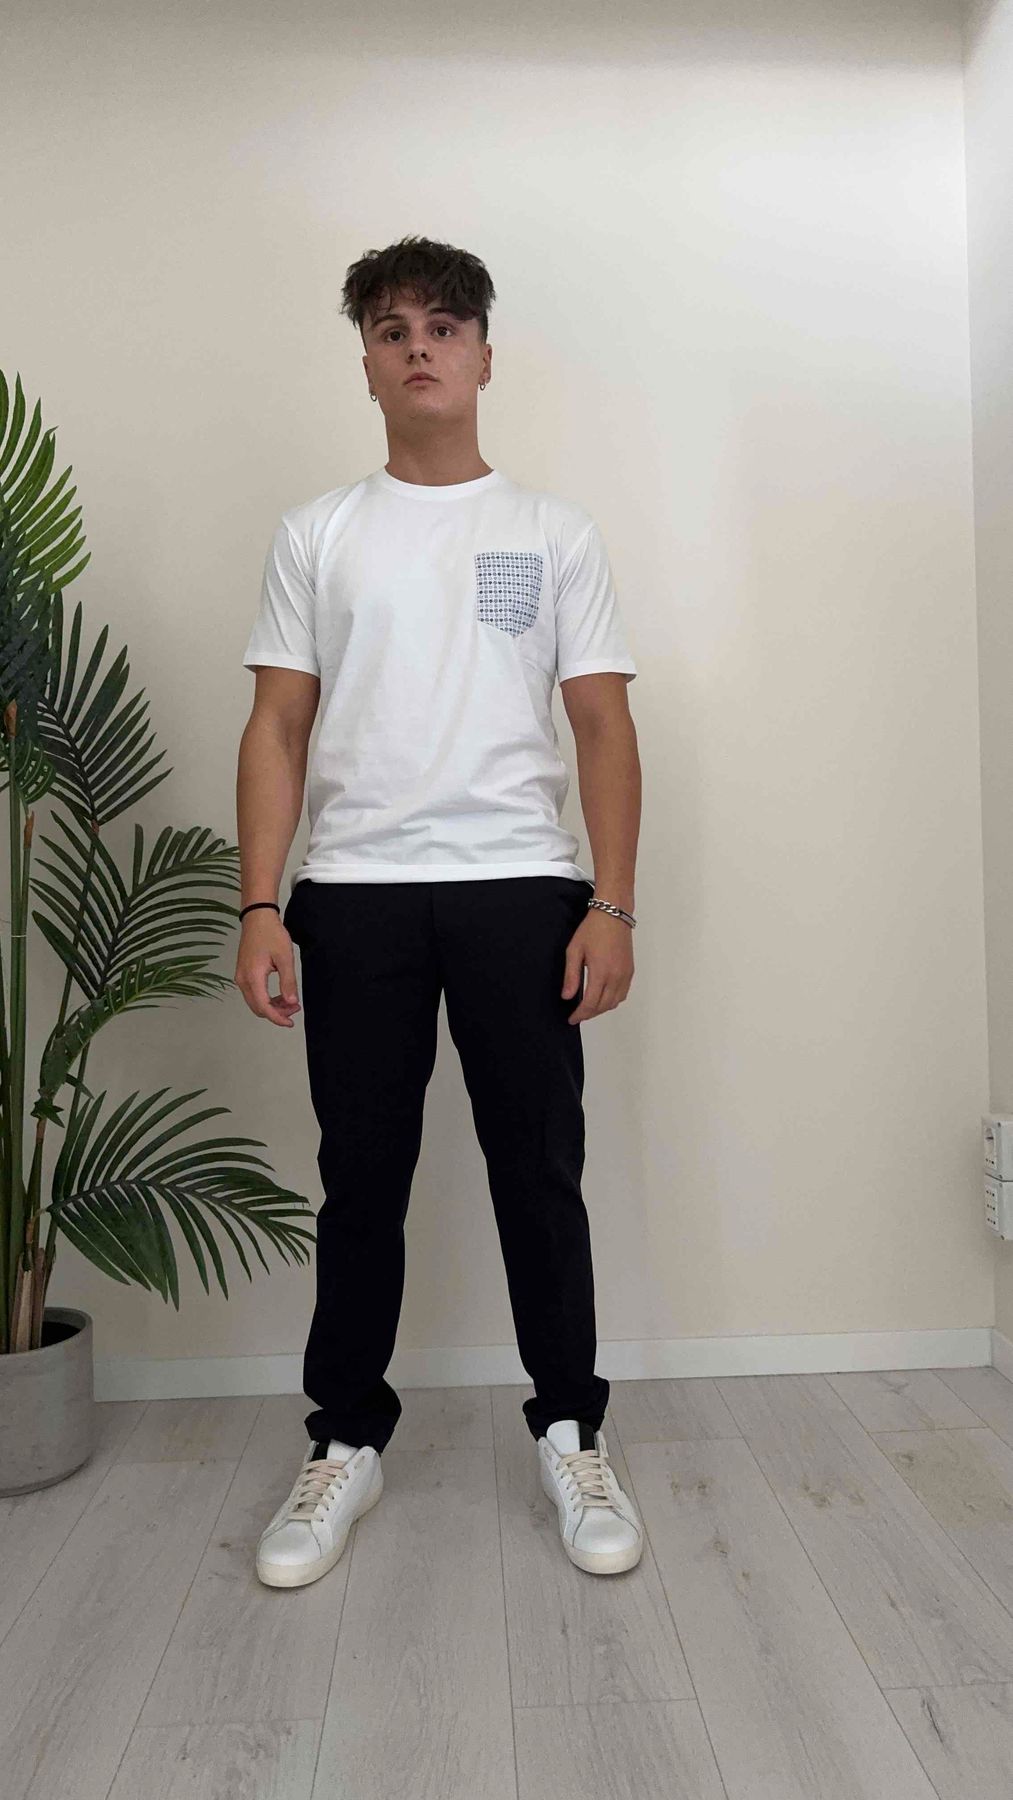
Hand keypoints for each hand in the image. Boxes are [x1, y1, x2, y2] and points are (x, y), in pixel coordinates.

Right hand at [234, 911, 300, 1027]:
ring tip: (290, 1001)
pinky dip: (266, 998)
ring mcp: (241, 976)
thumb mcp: (285, 958)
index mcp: (253, 977)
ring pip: (255, 1002)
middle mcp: (243, 980)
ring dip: (272, 1006)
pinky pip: (253, 993)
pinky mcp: (244, 973)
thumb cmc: (271, 934)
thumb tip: (291, 1002)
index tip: (290, 1022)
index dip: (278, 1018)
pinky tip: (280, 994)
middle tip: (295, 1008)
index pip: (264, 1007)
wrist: (258, 918)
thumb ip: (288, 982)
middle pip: (258, 1007)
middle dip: (277, 1013)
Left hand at [561, 908, 634, 1022]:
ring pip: (615, 1002)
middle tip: (578, 1015)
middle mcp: (616, 976)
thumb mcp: (574, 950)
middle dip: (589, 1014)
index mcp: (601, 972)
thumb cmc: (593, 929)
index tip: (572, 1019)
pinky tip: (602, 998)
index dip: (580, 1014)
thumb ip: (571, 976)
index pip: (591, 1003)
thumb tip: (567, 996)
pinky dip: (612, 1001)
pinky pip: (623, 994)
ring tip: (588, 1008)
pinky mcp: (630, 971)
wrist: (613, 915)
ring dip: (601, 1009)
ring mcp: (625, 974)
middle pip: (603, 1006)